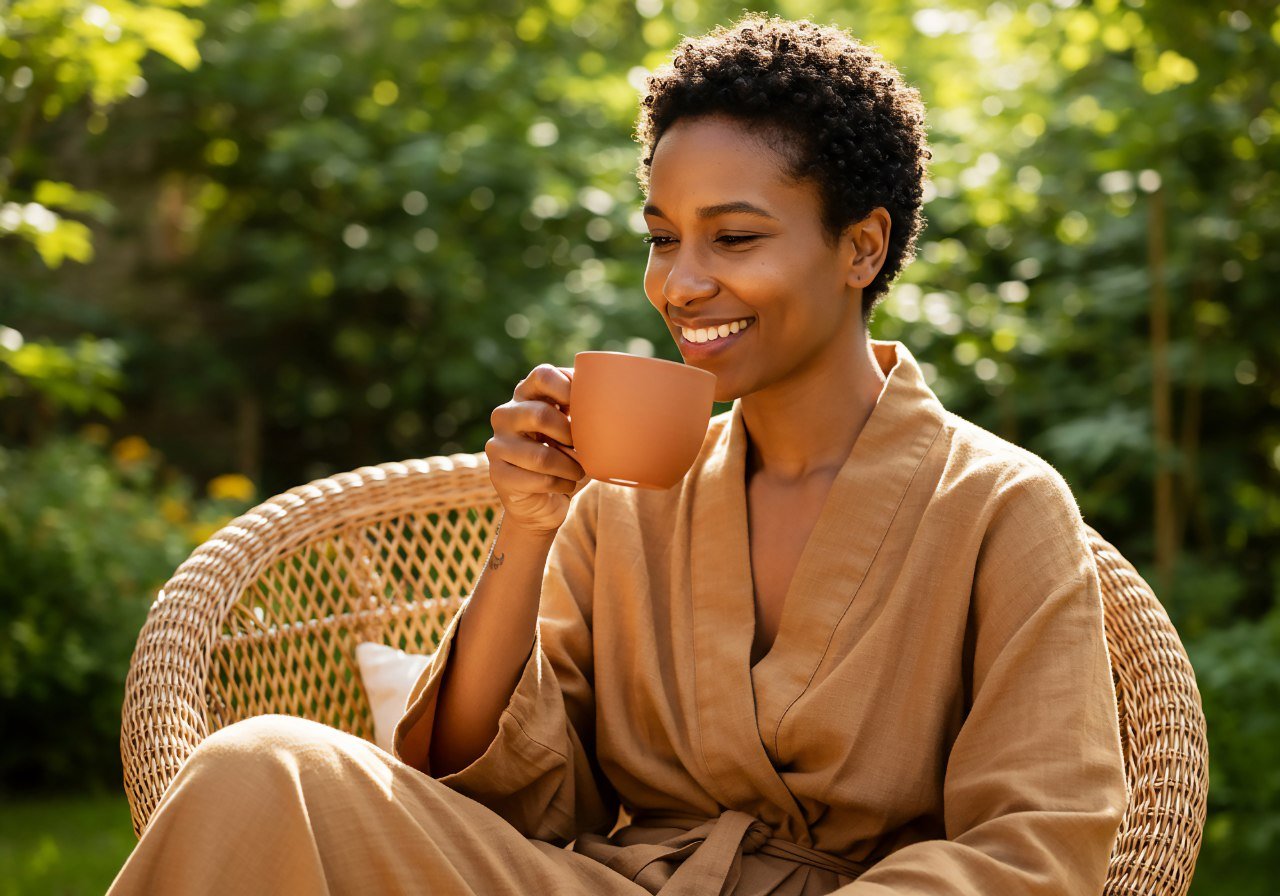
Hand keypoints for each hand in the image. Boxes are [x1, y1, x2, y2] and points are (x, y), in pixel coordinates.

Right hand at [485, 363, 586, 536]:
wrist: (545, 500)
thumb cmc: (567, 456)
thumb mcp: (578, 428)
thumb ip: (586, 408)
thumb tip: (613, 398)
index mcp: (525, 394)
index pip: (542, 375)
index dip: (567, 389)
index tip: (586, 408)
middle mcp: (505, 415)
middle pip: (540, 415)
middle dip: (570, 435)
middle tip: (581, 447)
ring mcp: (497, 445)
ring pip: (541, 456)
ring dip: (570, 467)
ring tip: (578, 471)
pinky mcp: (498, 474)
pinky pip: (538, 480)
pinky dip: (561, 485)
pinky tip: (565, 485)